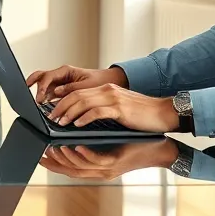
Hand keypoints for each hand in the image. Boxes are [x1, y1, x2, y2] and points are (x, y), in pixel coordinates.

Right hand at [26, 65, 124, 103]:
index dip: (42, 87)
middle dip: (33, 85)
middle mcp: (61, 76)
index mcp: (66, 71)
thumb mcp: (87, 86)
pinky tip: (46, 108)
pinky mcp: (62, 92)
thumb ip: (71, 88)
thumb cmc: (100, 82)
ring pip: (44, 86)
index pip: (48, 76)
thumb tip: (56, 93)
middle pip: (41, 77)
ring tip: (39, 106)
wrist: (110, 83)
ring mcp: (60, 84)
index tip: (40, 99)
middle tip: (32, 99)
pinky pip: (50, 94)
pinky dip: (46, 100)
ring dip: (40, 95)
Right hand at [38, 141, 178, 180]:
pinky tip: (77, 147)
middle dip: (56, 165)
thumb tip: (79, 130)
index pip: (72, 170)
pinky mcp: (118, 161)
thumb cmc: (138, 143)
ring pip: (82, 167)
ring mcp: (110, 168)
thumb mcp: (114, 143)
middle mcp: (103, 171)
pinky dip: (85, 155)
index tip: (42, 158)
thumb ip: (97, 141)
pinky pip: (98, 160)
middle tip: (43, 155)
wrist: (161, 148)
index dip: (56, 166)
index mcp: (100, 168)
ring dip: (66, 159)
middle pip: (73, 172)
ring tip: (55, 149)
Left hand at [47, 83, 178, 131]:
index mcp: (105, 89)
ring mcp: (113, 98)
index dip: (62, 100)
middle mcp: (107, 90)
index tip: (52, 111)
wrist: (164, 113)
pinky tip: (77, 125)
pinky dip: (84, 118)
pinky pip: (97, 111)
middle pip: (76, 95)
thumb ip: (103, 108)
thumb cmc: (142, 115)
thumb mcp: (119, 108)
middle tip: (50, 118)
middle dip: (60, 106)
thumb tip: (83, 118)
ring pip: (83, 101)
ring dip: (69, 113)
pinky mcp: (120, 108)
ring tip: (59, 122)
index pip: (77, 91)